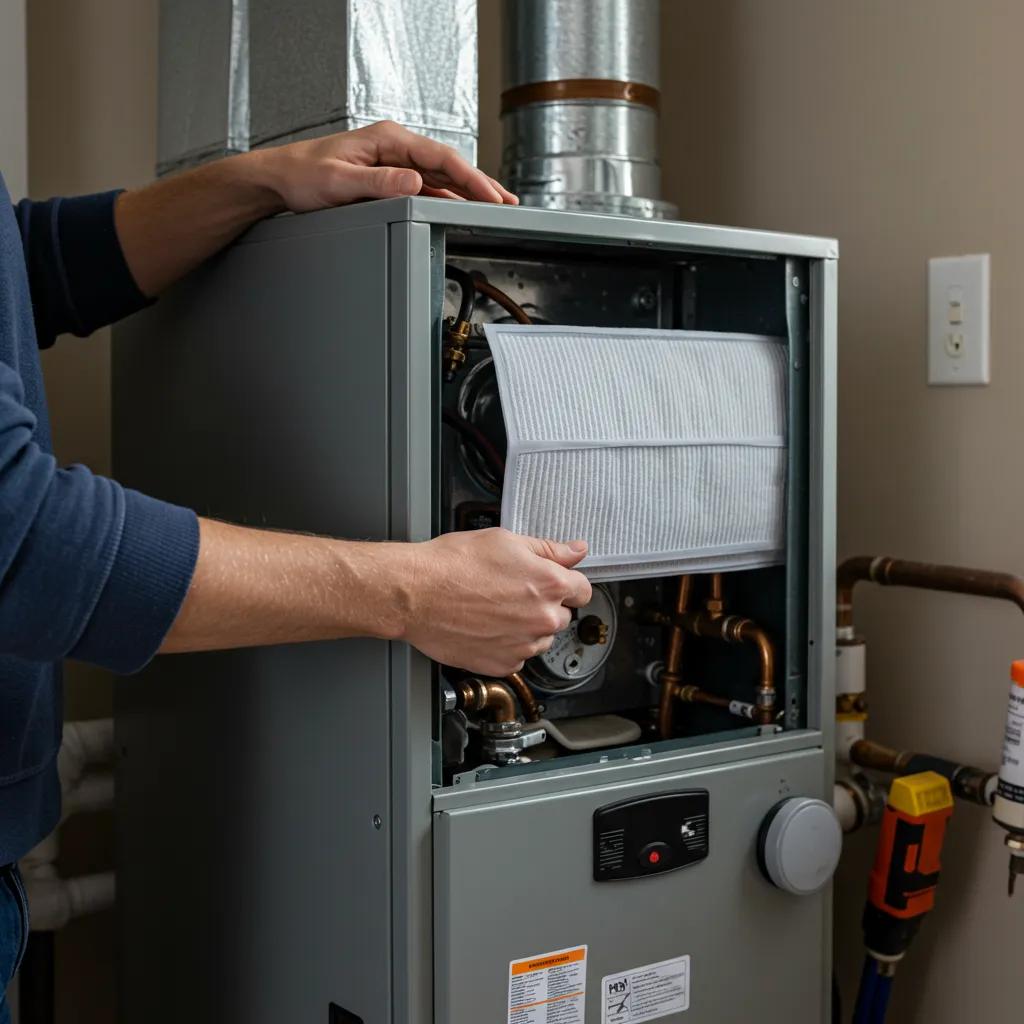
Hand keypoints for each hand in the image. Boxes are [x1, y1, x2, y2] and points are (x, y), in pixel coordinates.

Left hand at [252, 120, 518, 212]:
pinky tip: (460, 207)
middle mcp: (394, 146)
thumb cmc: (303, 175)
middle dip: (479, 184)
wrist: (280, 178)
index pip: (441, 157)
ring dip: (467, 192)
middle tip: (506, 202)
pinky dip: (447, 196)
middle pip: (448, 165)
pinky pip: (425, 186)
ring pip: (440, 176)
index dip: (470, 178)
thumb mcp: (341, 182)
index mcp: (387, 139)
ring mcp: (393, 161)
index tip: (490, 195)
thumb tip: (415, 182)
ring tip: (493, 206)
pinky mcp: (388, 177)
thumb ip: (380, 182)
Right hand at [397, 528, 591, 676]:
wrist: (415, 594)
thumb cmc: (452, 565)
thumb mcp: (505, 541)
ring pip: (540, 639)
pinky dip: (506, 645)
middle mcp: (542, 619)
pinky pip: (518, 656)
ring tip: (494, 610)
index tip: (554, 583)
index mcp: (549, 585)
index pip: (583, 590)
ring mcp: (523, 645)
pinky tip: (485, 627)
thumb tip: (576, 550)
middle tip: (511, 593)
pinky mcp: (503, 664)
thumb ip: (549, 549)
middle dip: (544, 605)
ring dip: (527, 627)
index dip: (567, 583)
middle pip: (562, 616)